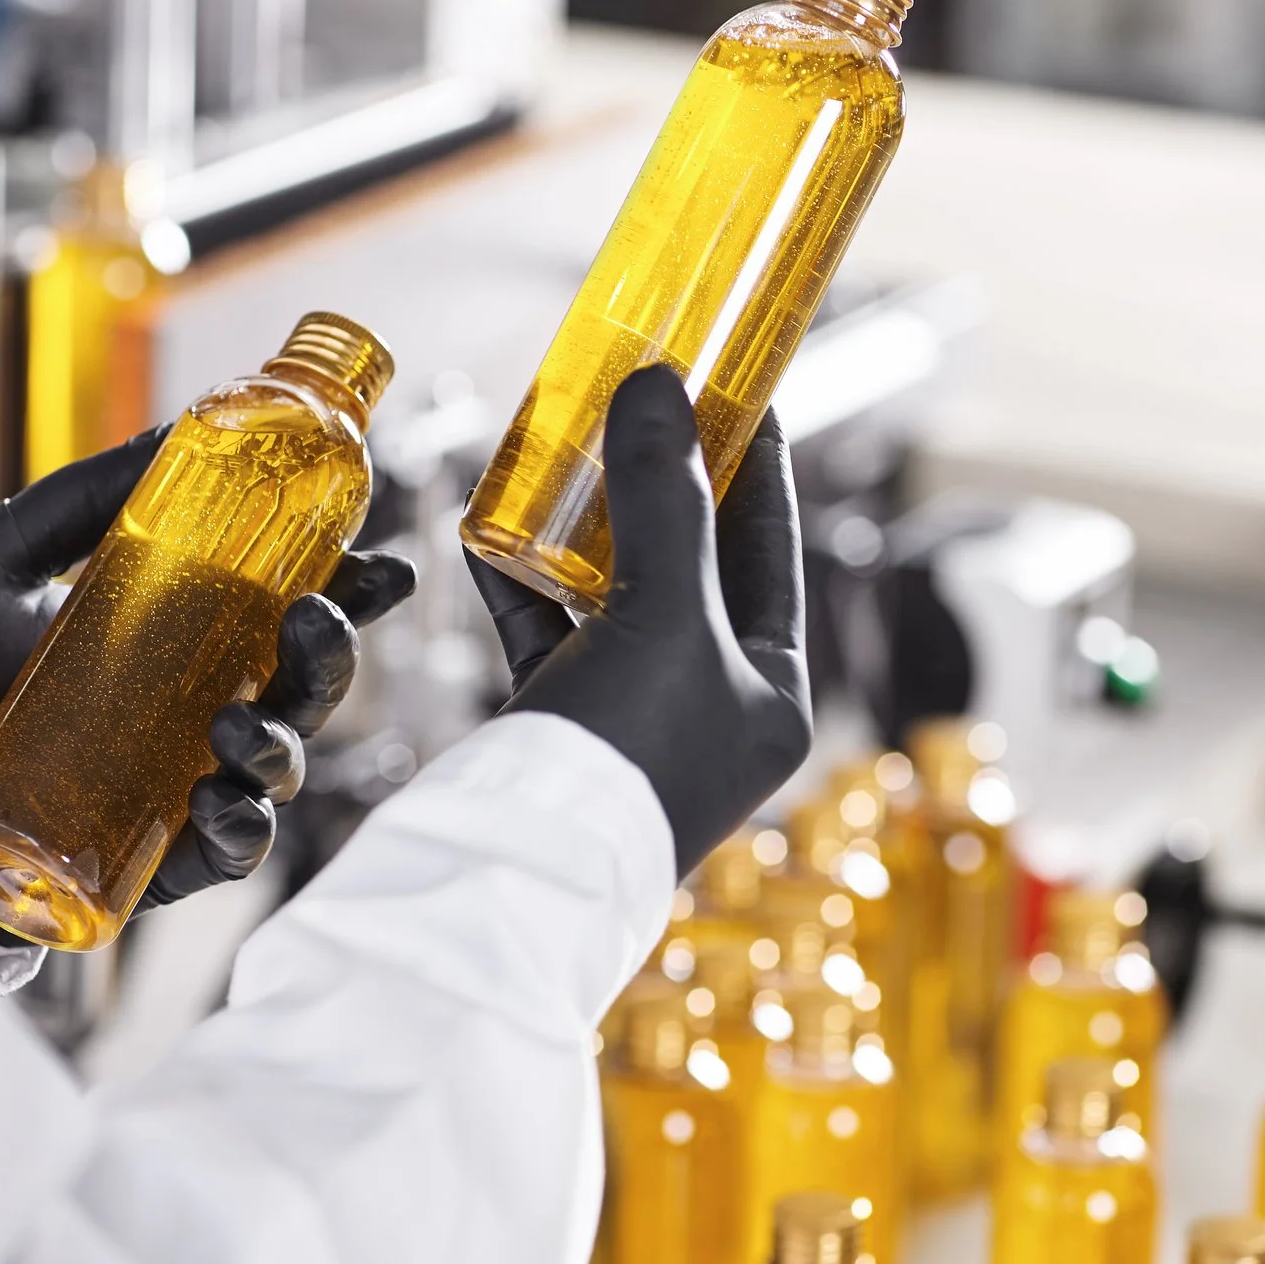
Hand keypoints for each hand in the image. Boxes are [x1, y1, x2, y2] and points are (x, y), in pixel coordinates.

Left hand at [0, 429, 415, 911]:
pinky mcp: (125, 862)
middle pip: (294, 695)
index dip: (341, 594)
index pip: (275, 619)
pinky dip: (237, 834)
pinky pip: (216, 860)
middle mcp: (170, 719)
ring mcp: (154, 791)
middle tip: (316, 620)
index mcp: (159, 646)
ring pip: (272, 775)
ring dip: (283, 747)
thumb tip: (184, 422)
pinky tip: (217, 803)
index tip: (379, 563)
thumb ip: (88, 497)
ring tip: (235, 725)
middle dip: (330, 660)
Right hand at [467, 365, 810, 876]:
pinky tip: (489, 524)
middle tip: (640, 403)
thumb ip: (665, 498)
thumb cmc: (623, 756)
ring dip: (584, 523)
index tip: (738, 387)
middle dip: (660, 483)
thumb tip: (660, 387)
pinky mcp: (558, 732)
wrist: (515, 877)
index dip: (758, 462)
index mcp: (771, 692)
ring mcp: (633, 720)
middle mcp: (711, 707)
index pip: (775, 550)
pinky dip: (520, 579)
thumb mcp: (663, 613)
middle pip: (693, 565)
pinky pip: (545, 635)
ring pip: (614, 595)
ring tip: (565, 447)